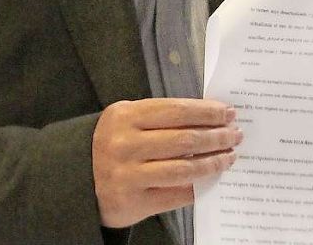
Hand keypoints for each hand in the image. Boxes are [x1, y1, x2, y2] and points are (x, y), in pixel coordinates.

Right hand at [92, 97, 240, 227]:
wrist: (77, 178)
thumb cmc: (111, 142)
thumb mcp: (127, 120)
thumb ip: (160, 117)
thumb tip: (208, 117)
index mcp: (125, 116)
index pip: (177, 110)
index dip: (207, 111)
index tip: (228, 112)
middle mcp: (125, 144)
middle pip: (184, 139)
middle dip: (216, 136)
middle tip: (236, 134)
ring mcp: (128, 175)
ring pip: (184, 168)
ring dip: (213, 162)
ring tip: (229, 156)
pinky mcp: (132, 202)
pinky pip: (175, 194)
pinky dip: (198, 186)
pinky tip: (211, 179)